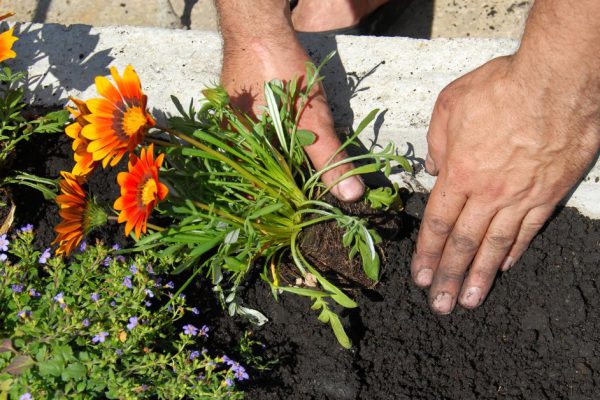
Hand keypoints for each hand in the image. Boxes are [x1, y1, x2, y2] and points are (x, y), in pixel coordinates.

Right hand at [220, 40, 363, 201]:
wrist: (261, 29)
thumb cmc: (281, 76)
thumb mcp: (312, 122)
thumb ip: (329, 160)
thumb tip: (351, 195)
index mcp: (238, 153)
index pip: (260, 190)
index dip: (286, 200)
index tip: (306, 208)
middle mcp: (228, 141)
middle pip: (260, 173)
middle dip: (287, 182)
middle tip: (311, 189)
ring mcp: (230, 122)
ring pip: (259, 153)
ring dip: (282, 161)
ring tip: (305, 168)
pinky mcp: (237, 106)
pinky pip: (256, 134)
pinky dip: (275, 141)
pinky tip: (292, 139)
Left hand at [411, 55, 599, 313]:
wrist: (557, 80)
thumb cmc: (501, 87)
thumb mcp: (449, 106)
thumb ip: (436, 143)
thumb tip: (433, 170)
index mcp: (460, 174)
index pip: (437, 224)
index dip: (427, 254)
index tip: (420, 277)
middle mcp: (488, 194)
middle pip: (463, 244)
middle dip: (449, 277)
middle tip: (440, 305)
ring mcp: (521, 197)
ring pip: (495, 246)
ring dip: (479, 276)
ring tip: (468, 302)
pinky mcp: (549, 194)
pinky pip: (528, 231)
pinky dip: (514, 252)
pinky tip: (502, 268)